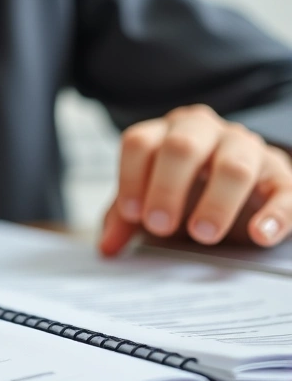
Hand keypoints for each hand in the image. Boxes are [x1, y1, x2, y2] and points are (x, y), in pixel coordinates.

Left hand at [100, 104, 291, 255]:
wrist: (242, 183)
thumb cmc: (186, 189)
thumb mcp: (150, 198)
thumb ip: (125, 218)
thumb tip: (106, 247)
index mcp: (166, 133)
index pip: (140, 142)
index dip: (132, 178)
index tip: (132, 214)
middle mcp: (206, 132)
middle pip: (183, 147)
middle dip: (168, 187)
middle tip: (160, 226)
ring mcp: (247, 149)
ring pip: (234, 165)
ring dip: (215, 202)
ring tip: (202, 235)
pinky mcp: (282, 176)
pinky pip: (285, 190)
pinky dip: (274, 215)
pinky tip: (258, 235)